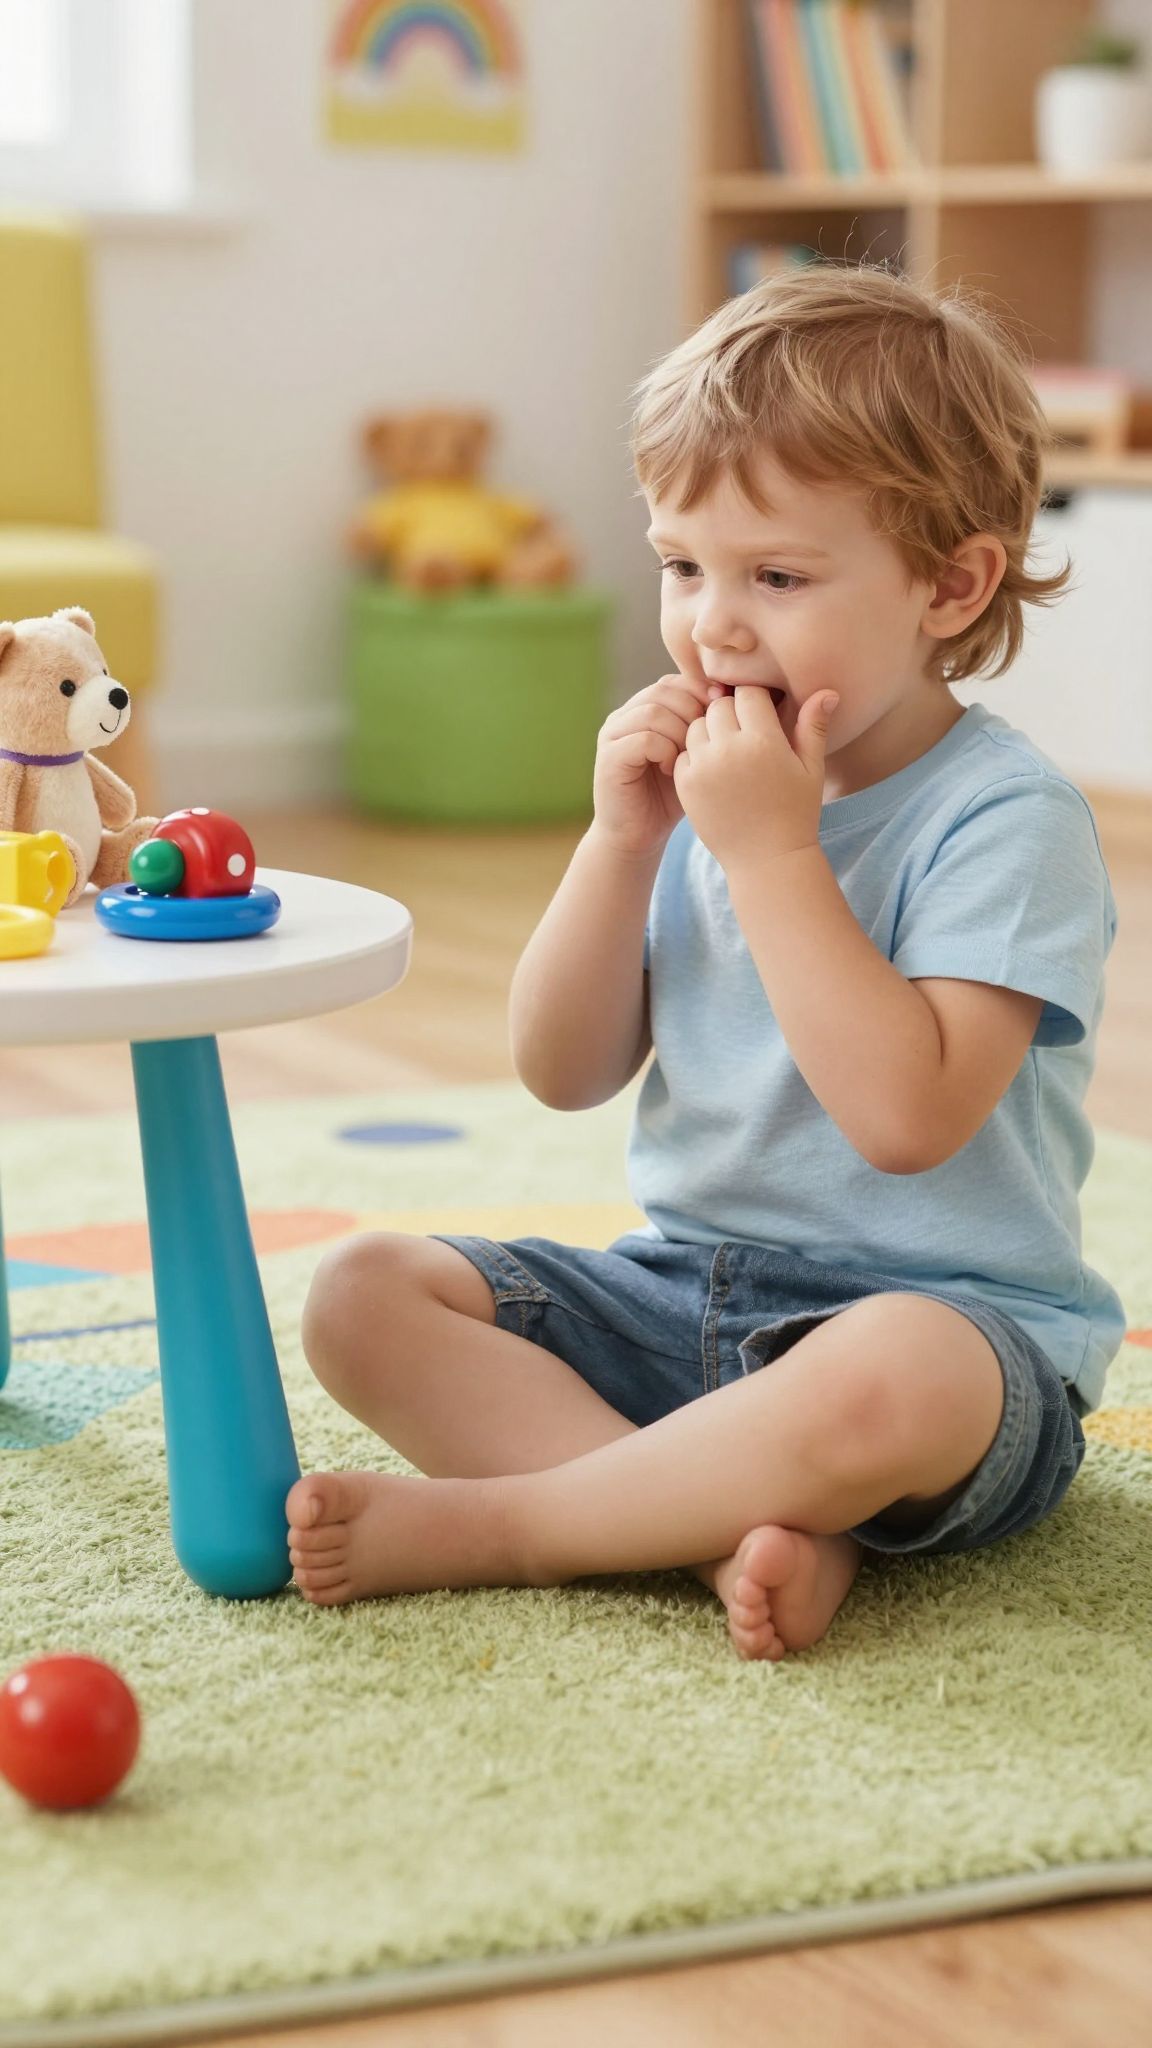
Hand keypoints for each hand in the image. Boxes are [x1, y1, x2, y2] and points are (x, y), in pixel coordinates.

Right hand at [592, 672, 711, 858]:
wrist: (637, 837)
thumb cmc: (670, 798)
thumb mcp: (693, 756)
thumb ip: (703, 726)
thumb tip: (732, 694)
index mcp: (641, 710)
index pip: (673, 682)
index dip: (700, 694)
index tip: (722, 717)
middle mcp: (623, 717)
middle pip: (663, 690)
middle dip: (692, 712)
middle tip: (706, 741)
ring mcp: (612, 735)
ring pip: (653, 712)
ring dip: (680, 733)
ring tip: (688, 758)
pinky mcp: (608, 758)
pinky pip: (643, 738)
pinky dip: (665, 751)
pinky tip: (673, 771)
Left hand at [673, 686, 838, 870]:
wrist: (766, 860)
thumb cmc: (795, 813)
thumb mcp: (811, 770)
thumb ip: (814, 727)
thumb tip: (827, 692)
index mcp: (764, 740)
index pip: (748, 692)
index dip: (755, 700)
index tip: (761, 715)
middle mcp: (730, 749)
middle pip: (720, 705)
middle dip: (731, 713)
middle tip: (745, 736)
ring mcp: (704, 767)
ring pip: (697, 726)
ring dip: (710, 733)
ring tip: (729, 754)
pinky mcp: (686, 784)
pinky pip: (683, 753)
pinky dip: (695, 757)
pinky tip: (714, 773)